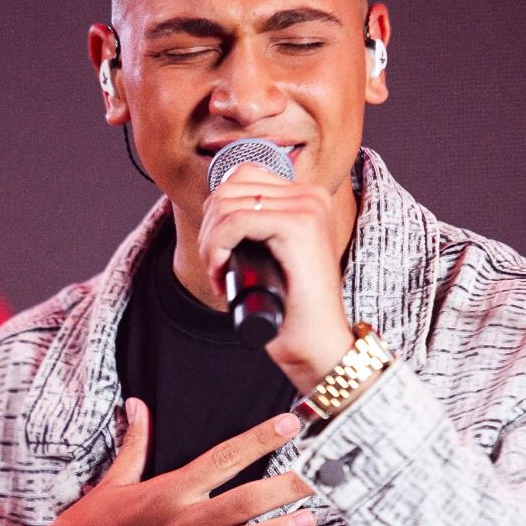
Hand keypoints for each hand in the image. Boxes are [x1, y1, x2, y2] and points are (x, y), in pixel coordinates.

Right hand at [22, 400, 315, 525]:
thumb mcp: (109, 483)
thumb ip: (133, 445)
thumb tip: (138, 406)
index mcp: (165, 492)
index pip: (220, 458)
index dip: (258, 439)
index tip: (291, 422)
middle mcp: (177, 525)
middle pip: (241, 501)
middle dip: (284, 487)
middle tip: (320, 476)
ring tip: (306, 522)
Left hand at [197, 164, 353, 390]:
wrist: (317, 346)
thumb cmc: (291, 312)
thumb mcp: (269, 258)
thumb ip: (254, 229)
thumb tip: (214, 212)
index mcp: (307, 198)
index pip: (241, 179)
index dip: (216, 216)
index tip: (217, 256)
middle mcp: (311, 196)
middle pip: (230, 188)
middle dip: (209, 230)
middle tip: (214, 269)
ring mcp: (307, 208)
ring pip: (228, 204)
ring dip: (209, 242)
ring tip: (218, 274)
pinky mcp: (299, 226)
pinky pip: (235, 222)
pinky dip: (216, 247)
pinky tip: (220, 274)